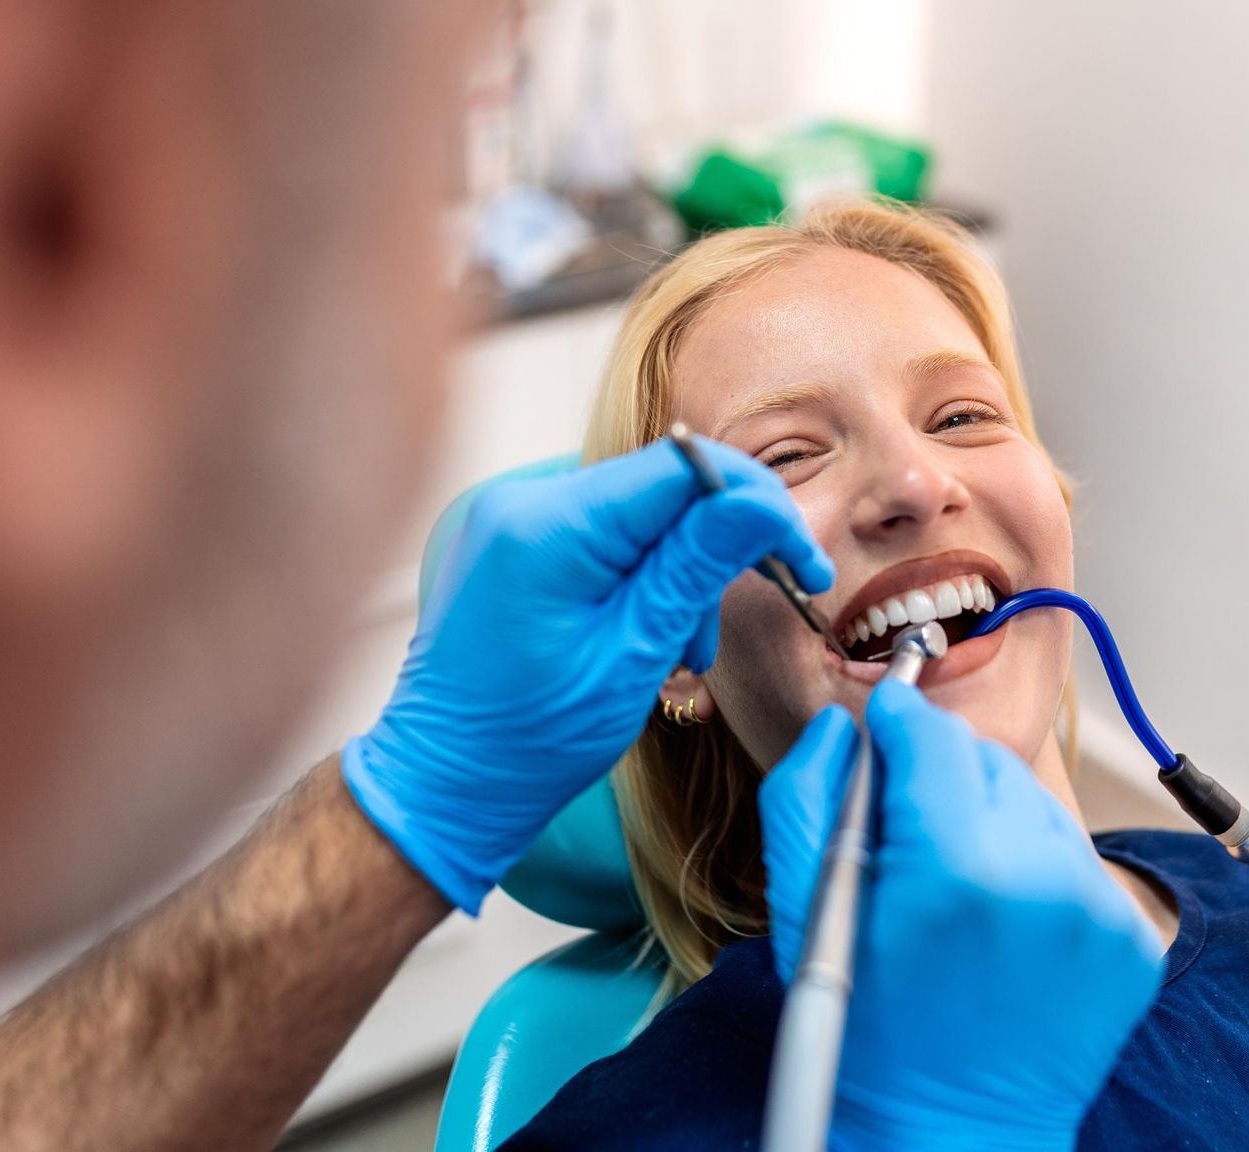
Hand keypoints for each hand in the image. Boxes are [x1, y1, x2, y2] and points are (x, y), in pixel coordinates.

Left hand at [344, 435, 830, 913]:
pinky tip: (648, 635)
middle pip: (665, 485)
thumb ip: (696, 568)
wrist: (446, 781)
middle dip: (719, 547)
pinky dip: (642, 575)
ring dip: (683, 572)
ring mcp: (513, 517)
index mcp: (549, 527)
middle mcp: (523, 501)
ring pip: (641, 511)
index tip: (803, 560)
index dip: (756, 505)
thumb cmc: (532, 737)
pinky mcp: (514, 539)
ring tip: (683, 653)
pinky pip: (605, 532)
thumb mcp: (634, 653)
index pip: (684, 468)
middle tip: (763, 607)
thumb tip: (759, 503)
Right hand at [759, 681, 1163, 1151]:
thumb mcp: (804, 914)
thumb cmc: (867, 1030)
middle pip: (986, 762)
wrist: (951, 1133)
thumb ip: (807, 797)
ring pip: (1034, 805)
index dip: (900, 723)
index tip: (885, 722)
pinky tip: (1000, 926)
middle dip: (942, 780)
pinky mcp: (1131, 940)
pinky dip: (1035, 873)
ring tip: (956, 890)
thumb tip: (844, 725)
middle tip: (910, 836)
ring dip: (991, 824)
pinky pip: (1074, 861)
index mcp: (955, 865)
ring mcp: (1099, 910)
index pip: (933, 734)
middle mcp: (1042, 876)